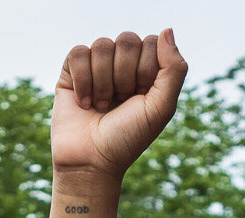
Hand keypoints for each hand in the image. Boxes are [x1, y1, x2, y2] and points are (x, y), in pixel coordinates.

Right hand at [51, 28, 186, 180]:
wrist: (91, 162)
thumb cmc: (128, 138)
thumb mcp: (161, 107)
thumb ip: (173, 69)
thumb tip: (167, 29)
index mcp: (147, 71)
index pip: (152, 42)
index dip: (146, 70)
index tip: (140, 97)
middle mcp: (122, 65)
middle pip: (127, 39)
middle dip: (125, 76)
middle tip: (120, 102)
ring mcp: (96, 67)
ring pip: (102, 45)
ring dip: (103, 81)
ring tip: (101, 106)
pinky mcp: (71, 72)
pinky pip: (79, 52)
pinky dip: (83, 80)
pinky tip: (84, 102)